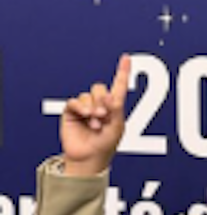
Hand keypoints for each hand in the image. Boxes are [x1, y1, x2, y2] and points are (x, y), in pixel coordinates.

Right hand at [61, 54, 131, 175]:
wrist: (88, 157)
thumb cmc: (105, 145)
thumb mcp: (116, 126)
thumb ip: (114, 109)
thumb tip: (108, 95)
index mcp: (114, 107)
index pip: (118, 86)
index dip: (122, 71)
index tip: (127, 57)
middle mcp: (99, 104)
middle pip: (100, 88)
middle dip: (102, 100)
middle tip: (104, 114)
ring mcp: (85, 107)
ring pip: (88, 95)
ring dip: (93, 109)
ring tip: (96, 123)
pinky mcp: (72, 111)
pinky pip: (75, 101)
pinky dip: (81, 108)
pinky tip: (86, 117)